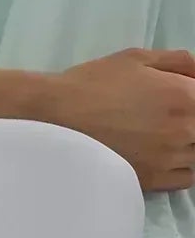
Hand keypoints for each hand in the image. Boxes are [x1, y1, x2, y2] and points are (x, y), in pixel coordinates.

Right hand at [37, 48, 194, 190]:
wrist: (56, 115)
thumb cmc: (93, 83)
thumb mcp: (135, 58)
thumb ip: (179, 62)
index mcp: (186, 96)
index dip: (192, 97)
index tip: (182, 99)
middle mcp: (186, 129)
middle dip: (190, 120)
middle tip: (163, 115)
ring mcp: (172, 158)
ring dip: (188, 144)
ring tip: (160, 134)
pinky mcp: (156, 180)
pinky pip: (188, 177)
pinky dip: (181, 166)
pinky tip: (161, 154)